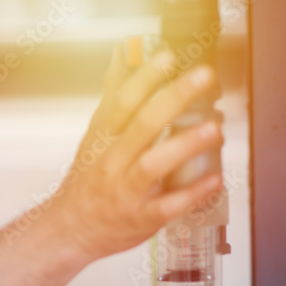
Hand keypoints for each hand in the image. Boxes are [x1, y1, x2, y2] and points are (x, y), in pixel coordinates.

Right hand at [50, 47, 223, 260]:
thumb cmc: (88, 180)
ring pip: (153, 164)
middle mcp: (113, 161)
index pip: (123, 102)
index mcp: (103, 138)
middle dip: (174, 98)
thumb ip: (112, 97)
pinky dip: (192, 193)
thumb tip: (122, 56)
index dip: (145, 78)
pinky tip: (215, 179)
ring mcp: (126, 191)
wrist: (70, 229)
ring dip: (185, 145)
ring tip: (214, 128)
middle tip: (204, 76)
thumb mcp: (94, 136)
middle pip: (143, 125)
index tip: (167, 57)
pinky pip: (168, 206)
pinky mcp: (140, 218)